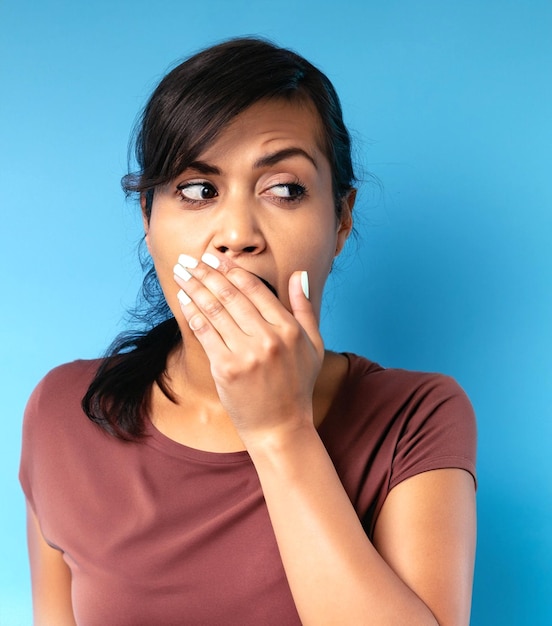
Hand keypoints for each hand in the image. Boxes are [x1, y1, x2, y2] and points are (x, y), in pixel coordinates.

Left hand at [173, 253, 323, 444]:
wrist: (280, 427)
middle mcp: (268, 338)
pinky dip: (193, 314)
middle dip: (207, 272)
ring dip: (195, 287)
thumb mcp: (313, 345)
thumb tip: (299, 275)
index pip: (255, 289)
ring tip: (181, 272)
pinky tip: (184, 299)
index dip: (231, 269)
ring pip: (215, 311)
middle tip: (190, 258)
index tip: (215, 256)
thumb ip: (305, 308)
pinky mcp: (227, 369)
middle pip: (231, 295)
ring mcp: (247, 354)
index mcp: (288, 329)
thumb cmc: (297, 385)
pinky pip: (206, 334)